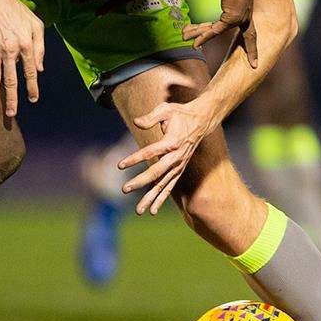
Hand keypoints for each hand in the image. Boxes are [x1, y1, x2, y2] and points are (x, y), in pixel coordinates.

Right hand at [0, 0, 44, 117]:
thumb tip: (40, 68)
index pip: (30, 72)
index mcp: (26, 44)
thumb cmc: (16, 9)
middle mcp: (9, 49)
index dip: (32, 88)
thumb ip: (40, 47)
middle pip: (11, 81)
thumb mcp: (36, 24)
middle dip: (11, 99)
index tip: (33, 100)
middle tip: (11, 115)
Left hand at [117, 100, 214, 214]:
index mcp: (172, 142)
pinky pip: (169, 187)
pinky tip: (152, 210)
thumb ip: (151, 118)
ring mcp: (179, 165)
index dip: (135, 158)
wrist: (201, 120)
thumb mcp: (166, 109)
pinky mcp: (179, 169)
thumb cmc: (180, 113)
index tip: (120, 165)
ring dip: (151, 198)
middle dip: (140, 182)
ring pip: (163, 185)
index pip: (150, 152)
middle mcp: (176, 157)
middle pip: (156, 173)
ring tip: (139, 211)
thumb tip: (136, 122)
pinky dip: (161, 198)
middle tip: (124, 189)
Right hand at [181, 0, 257, 66]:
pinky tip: (194, 43)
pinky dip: (203, 36)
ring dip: (201, 35)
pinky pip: (215, 30)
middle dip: (250, 50)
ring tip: (187, 39)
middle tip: (254, 65)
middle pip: (249, 37)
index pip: (252, 28)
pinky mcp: (233, 17)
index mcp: (246, 5)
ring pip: (220, 32)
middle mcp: (247, 13)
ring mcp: (241, 16)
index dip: (254, 43)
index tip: (257, 57)